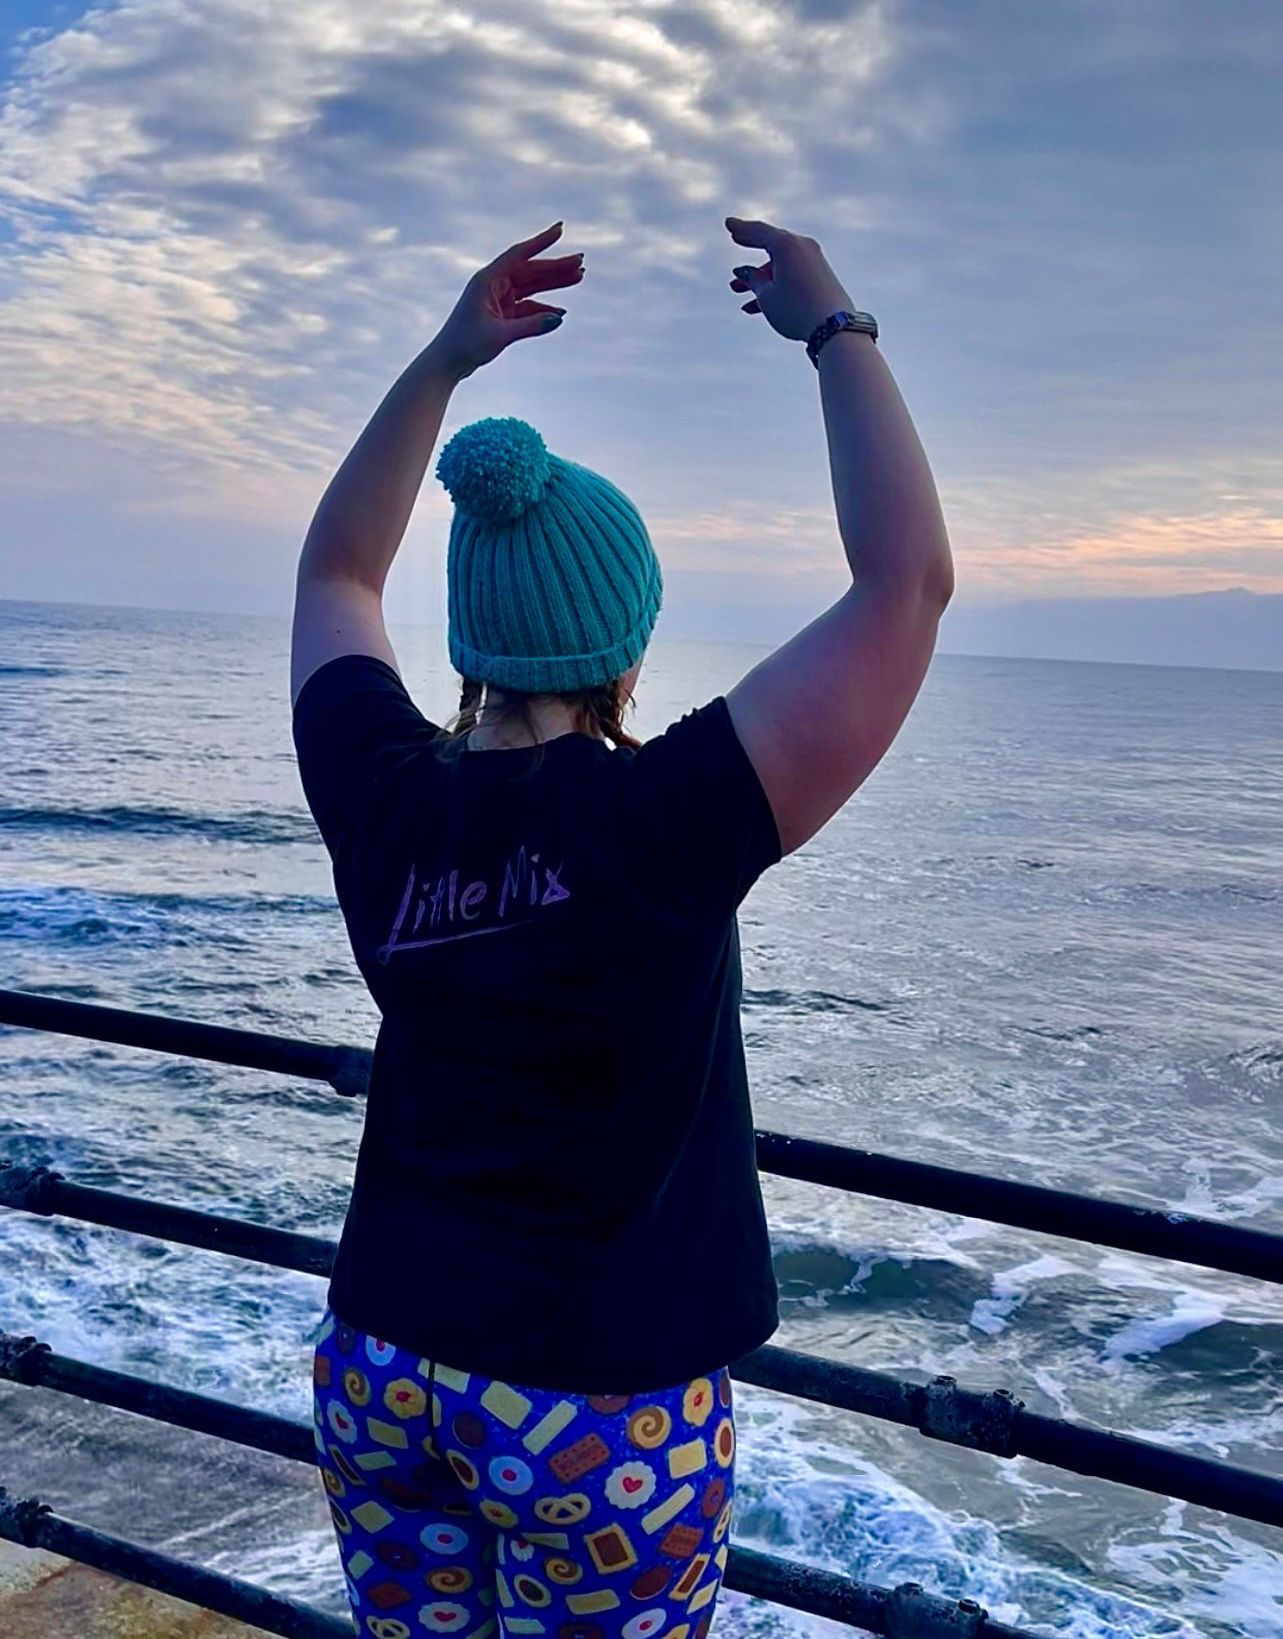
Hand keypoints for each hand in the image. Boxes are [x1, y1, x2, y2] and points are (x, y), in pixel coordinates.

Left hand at [431, 221, 584, 379]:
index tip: (560, 229)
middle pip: (530, 270)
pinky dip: (543, 308)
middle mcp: (493, 284)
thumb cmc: (466, 345)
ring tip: (578, 277)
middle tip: (581, 261)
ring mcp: (498, 298)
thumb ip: (531, 326)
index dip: (541, 242)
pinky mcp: (502, 313)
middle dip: (556, 266)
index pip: (519, 255)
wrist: (447, 362)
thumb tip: (560, 317)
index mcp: (487, 280)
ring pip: (531, 286)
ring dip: (554, 283)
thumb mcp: (500, 335)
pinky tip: (560, 312)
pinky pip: (528, 306)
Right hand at [726, 216, 855, 343]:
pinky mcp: (821, 276)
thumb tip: (745, 272)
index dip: (742, 229)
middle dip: (750, 256)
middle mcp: (802, 247)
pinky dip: (776, 285)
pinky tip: (755, 306)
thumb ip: (753, 280)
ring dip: (759, 278)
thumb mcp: (767, 295)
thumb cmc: (796, 309)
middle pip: (771, 246)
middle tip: (735, 246)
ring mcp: (814, 260)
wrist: (834, 327)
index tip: (729, 224)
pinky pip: (792, 275)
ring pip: (780, 265)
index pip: (759, 232)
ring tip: (737, 291)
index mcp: (786, 244)